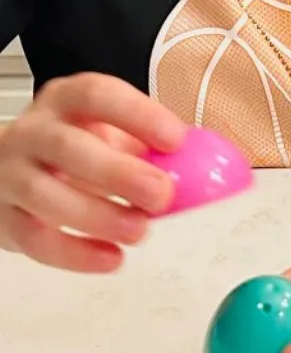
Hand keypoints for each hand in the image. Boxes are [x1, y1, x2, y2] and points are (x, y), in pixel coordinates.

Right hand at [0, 72, 185, 272]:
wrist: (11, 174)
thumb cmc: (76, 152)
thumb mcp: (110, 137)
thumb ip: (151, 151)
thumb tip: (207, 171)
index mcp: (65, 102)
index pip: (96, 95)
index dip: (137, 115)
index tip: (176, 138)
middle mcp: (34, 132)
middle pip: (67, 146)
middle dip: (117, 172)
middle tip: (161, 194)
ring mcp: (12, 174)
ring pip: (43, 193)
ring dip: (96, 215)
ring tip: (139, 231)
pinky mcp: (4, 218)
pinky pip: (34, 238)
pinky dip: (74, 253)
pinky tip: (111, 257)